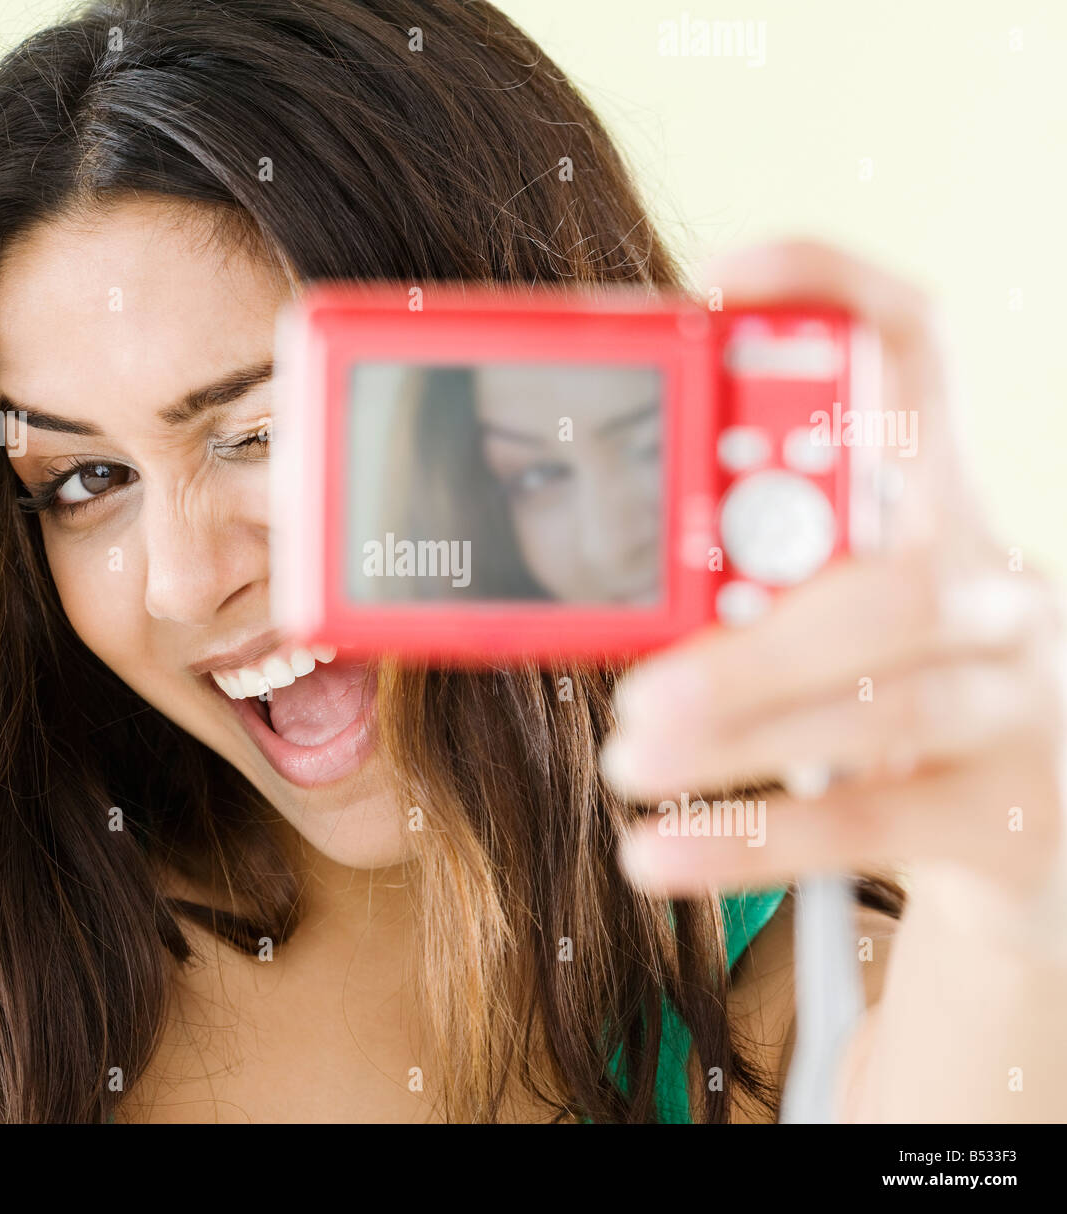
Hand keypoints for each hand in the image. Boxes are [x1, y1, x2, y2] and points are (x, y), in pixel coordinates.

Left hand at [601, 240, 1066, 936]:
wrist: (1030, 835)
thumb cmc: (884, 696)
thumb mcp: (829, 617)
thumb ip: (743, 580)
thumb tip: (579, 565)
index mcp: (943, 508)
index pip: (920, 360)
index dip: (839, 294)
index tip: (725, 277)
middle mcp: (999, 593)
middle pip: (892, 580)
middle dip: (754, 622)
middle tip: (635, 680)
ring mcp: (1018, 705)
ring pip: (883, 705)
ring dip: (738, 729)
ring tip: (628, 756)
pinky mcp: (1009, 815)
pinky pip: (868, 818)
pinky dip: (748, 837)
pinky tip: (655, 849)